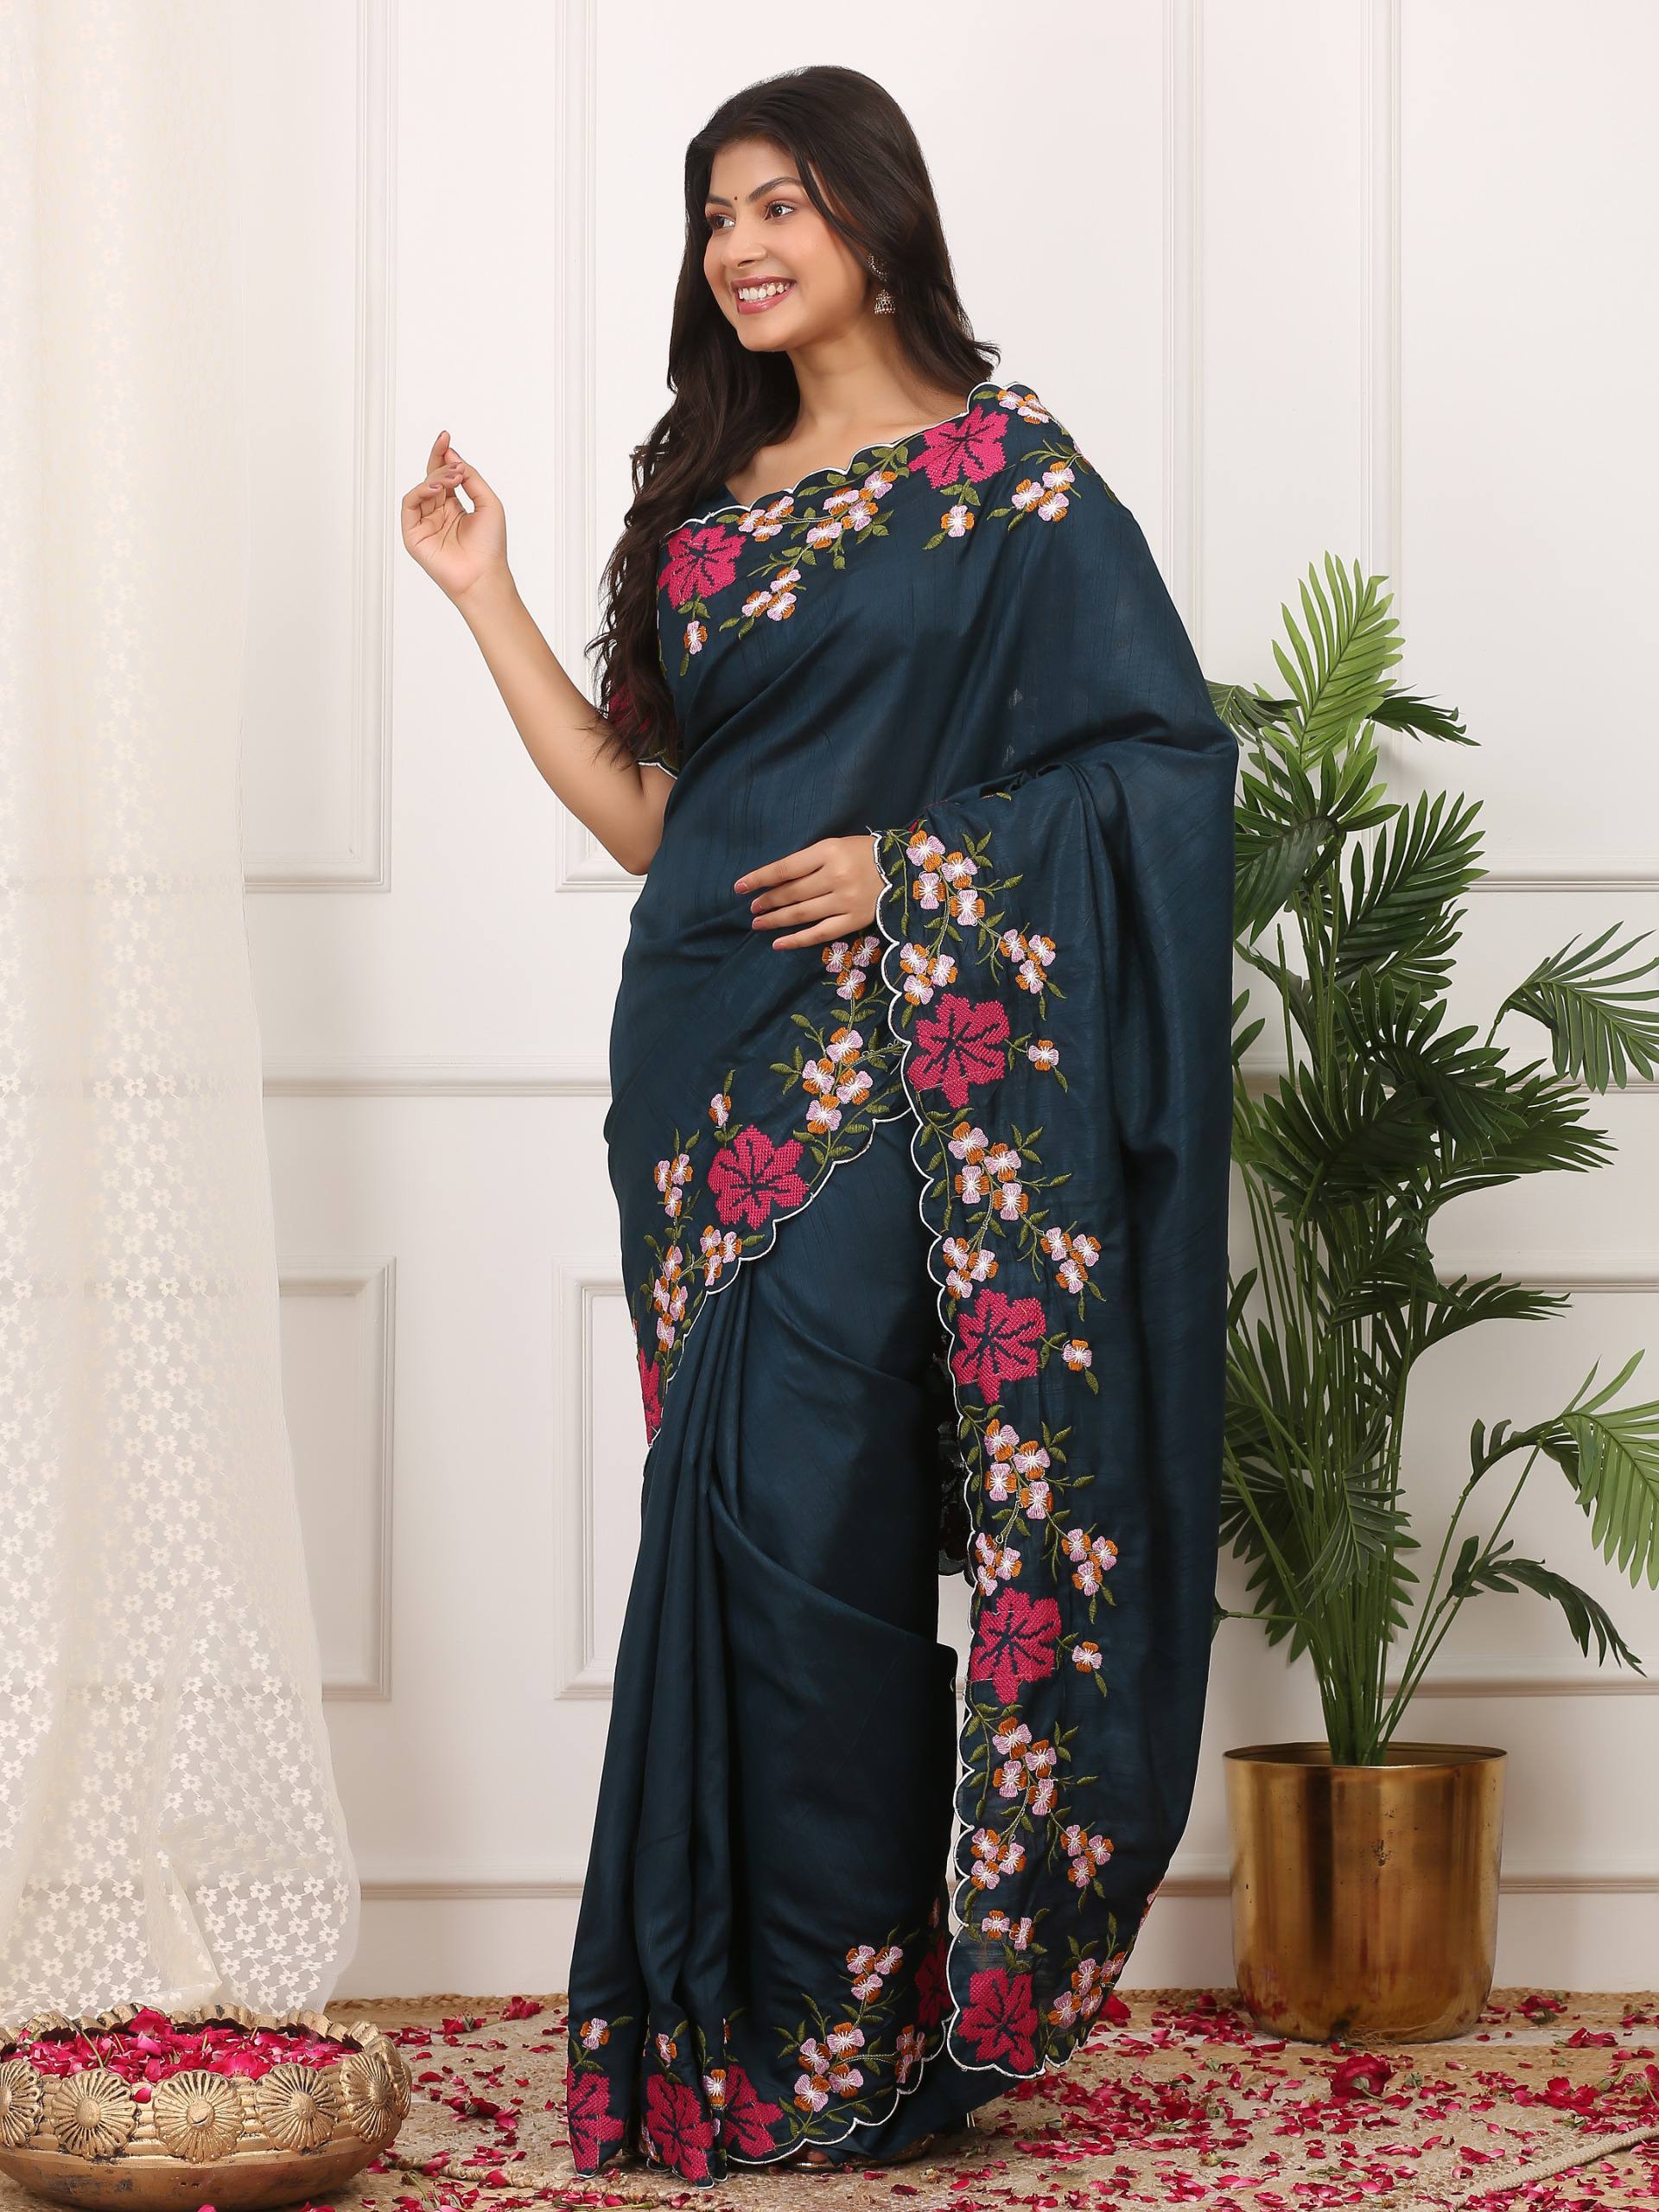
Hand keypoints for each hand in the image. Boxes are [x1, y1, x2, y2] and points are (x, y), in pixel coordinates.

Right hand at [400, 431, 508, 603]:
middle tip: (449, 452)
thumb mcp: (488, 502)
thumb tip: (452, 455)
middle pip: (431, 478)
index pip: (444, 476)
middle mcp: (438, 513)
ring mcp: (424, 523)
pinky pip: (409, 504)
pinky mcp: (413, 534)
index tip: (445, 436)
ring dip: (435, 477)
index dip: (443, 455)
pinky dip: (420, 491)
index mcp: (454, 507)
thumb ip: (471, 477)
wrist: (484, 575)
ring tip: (452, 477)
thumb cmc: (490, 546)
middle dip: (438, 460)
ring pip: (421, 489)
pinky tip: (437, 489)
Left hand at [735, 835, 883, 948]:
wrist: (904, 868)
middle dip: (767, 901)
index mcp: (829, 852)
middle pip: (791, 892)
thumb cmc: (864, 853)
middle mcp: (836, 876)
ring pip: (802, 913)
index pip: (784, 868)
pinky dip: (797, 940)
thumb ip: (809, 861)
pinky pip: (820, 933)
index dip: (759, 878)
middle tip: (753, 907)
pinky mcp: (854, 920)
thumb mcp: (835, 846)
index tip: (739, 887)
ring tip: (758, 922)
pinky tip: (779, 943)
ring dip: (776, 919)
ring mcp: (845, 901)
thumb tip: (776, 881)